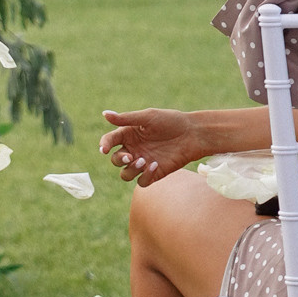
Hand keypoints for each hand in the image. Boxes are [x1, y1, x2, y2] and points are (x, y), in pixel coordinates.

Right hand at [99, 108, 214, 185]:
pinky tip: (155, 165)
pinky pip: (142, 182)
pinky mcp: (154, 173)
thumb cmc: (171, 121)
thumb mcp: (148, 117)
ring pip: (126, 174)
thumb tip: (104, 114)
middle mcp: (133, 149)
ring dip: (130, 170)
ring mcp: (143, 163)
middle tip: (131, 156)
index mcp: (128, 134)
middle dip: (120, 159)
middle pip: (115, 160)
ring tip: (143, 161)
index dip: (104, 145)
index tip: (104, 149)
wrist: (193, 134)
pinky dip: (145, 176)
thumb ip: (126, 118)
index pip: (110, 141)